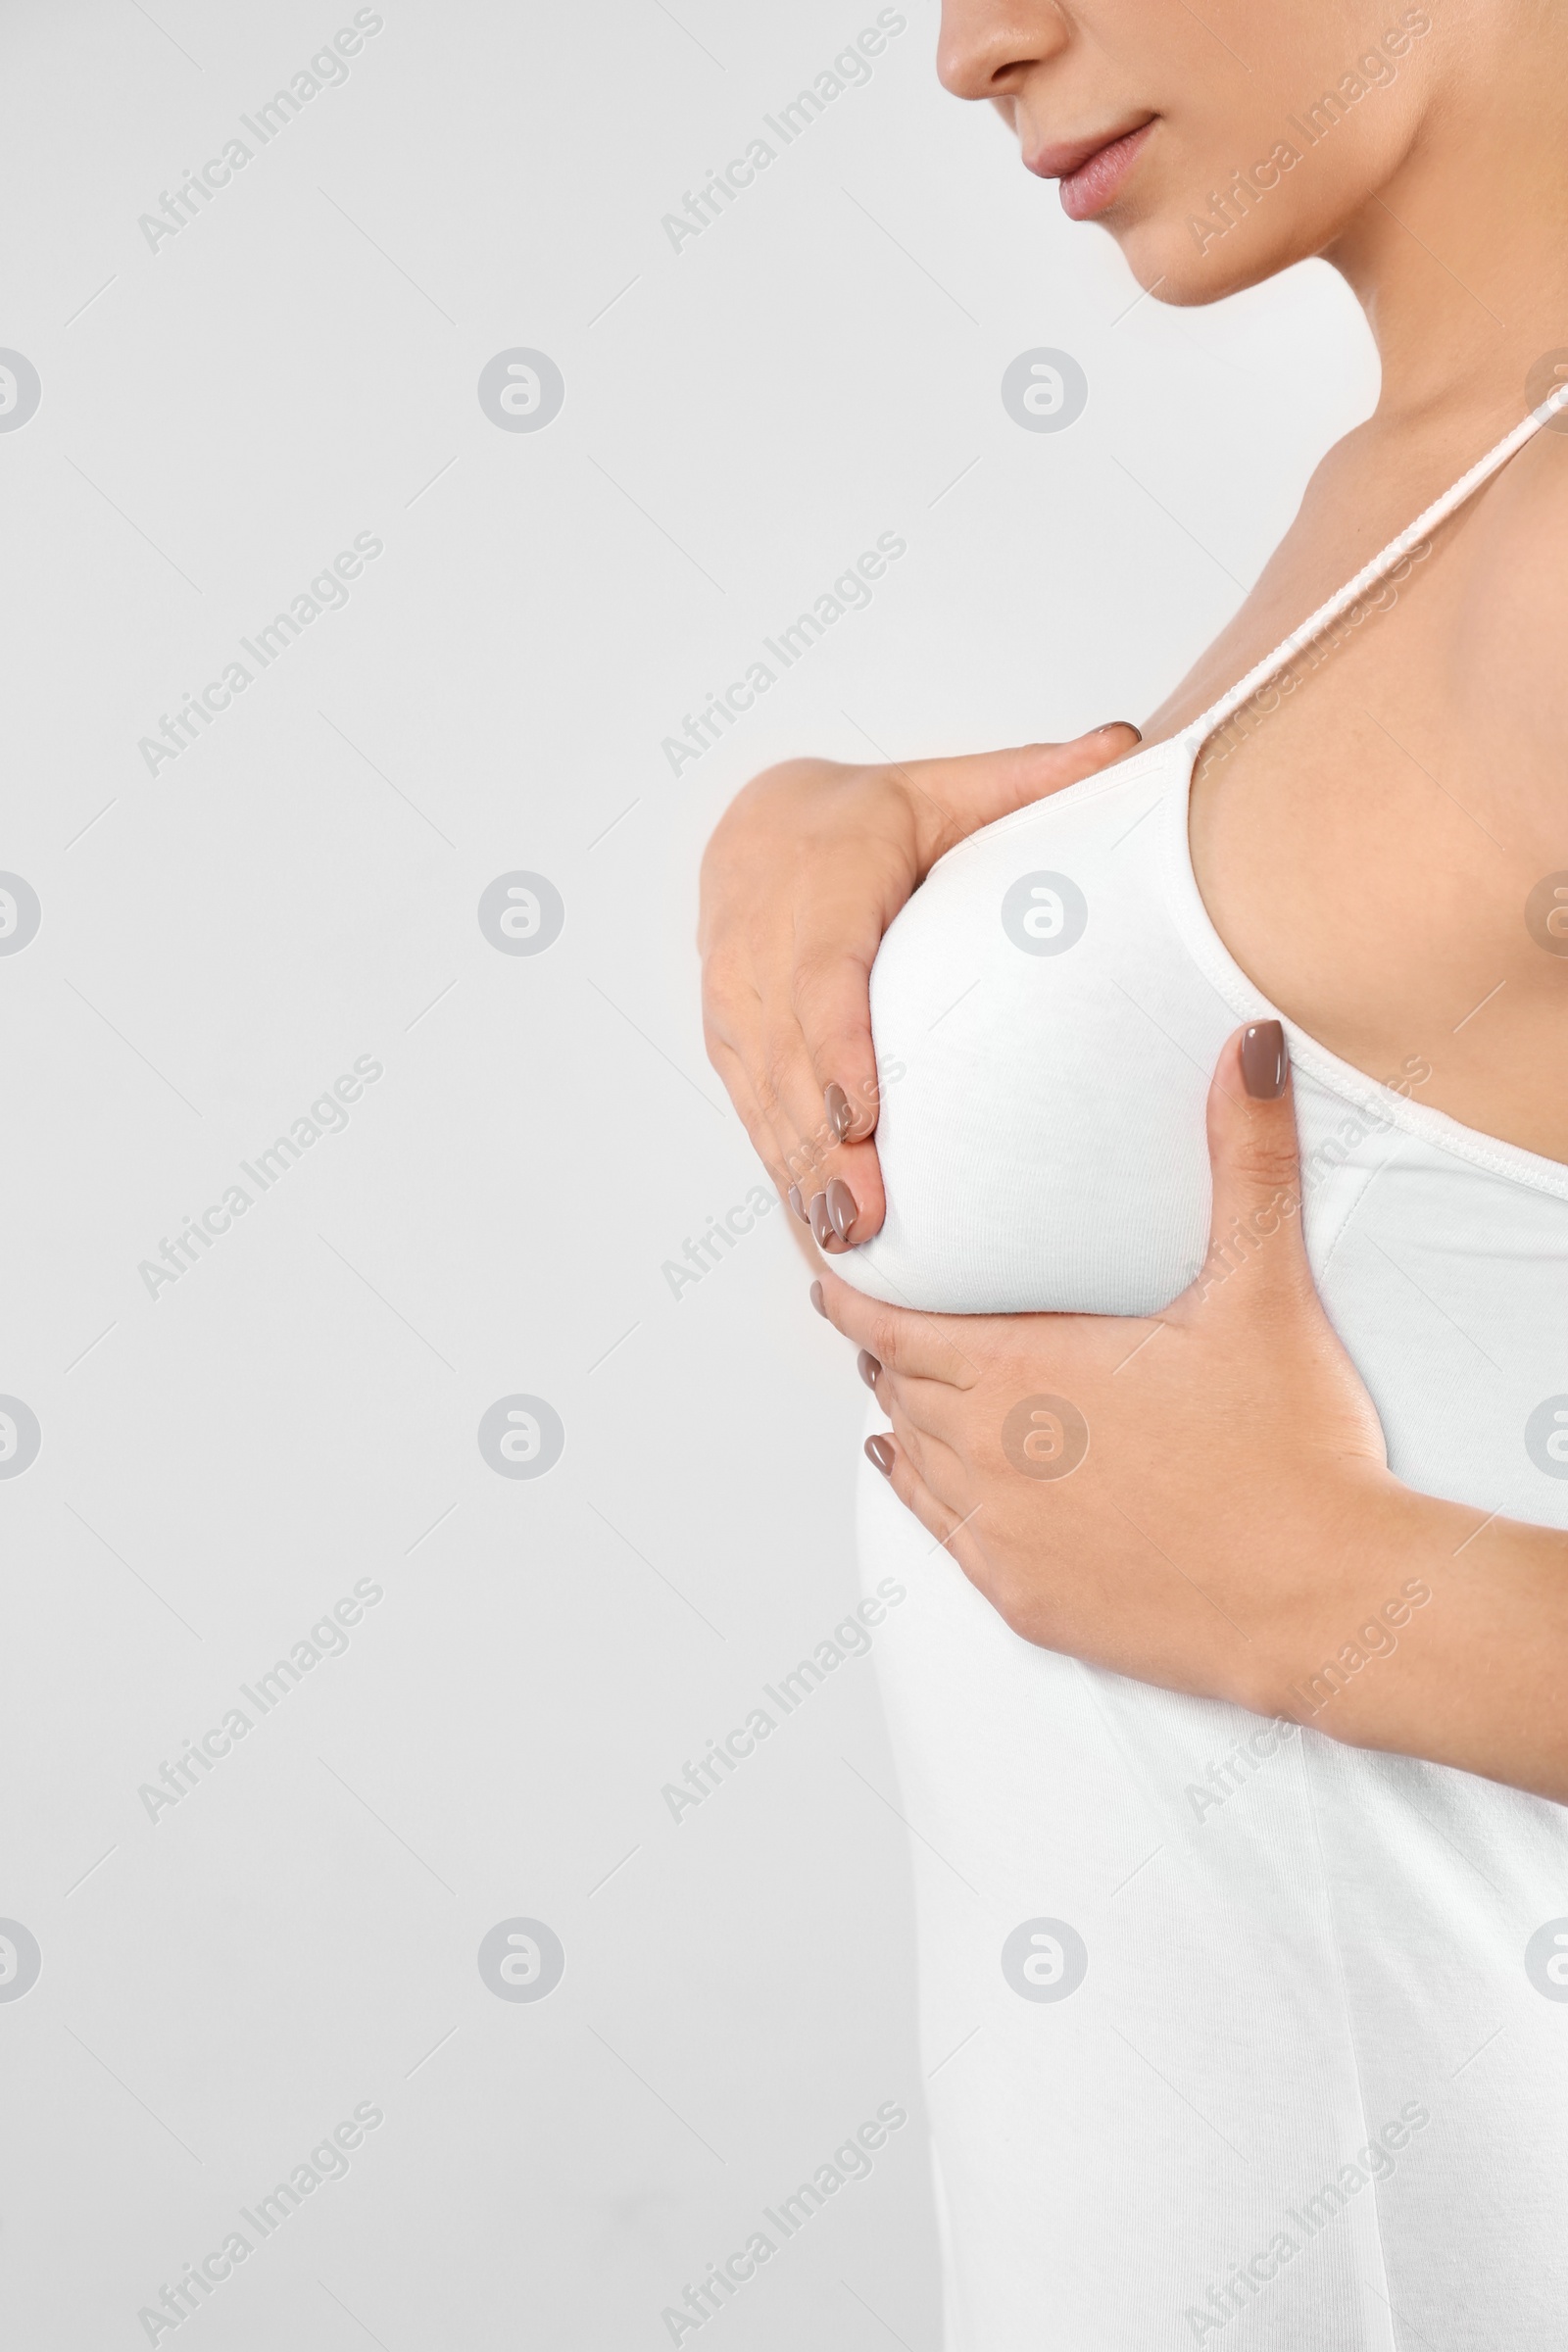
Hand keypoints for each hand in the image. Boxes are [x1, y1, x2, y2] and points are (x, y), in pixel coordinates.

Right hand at [697, 727, 1140, 1251]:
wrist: (758, 826)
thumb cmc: (870, 819)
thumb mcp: (947, 790)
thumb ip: (1032, 779)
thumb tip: (1125, 743)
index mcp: (820, 885)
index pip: (821, 978)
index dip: (833, 1048)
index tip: (858, 1111)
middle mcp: (759, 950)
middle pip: (787, 1060)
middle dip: (819, 1144)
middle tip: (862, 1215)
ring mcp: (735, 1005)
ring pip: (763, 1099)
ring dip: (797, 1173)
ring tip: (844, 1237)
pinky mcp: (729, 1045)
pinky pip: (753, 1115)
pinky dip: (783, 1172)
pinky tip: (818, 1230)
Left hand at [816, 1021, 1567, 1800]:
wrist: (1323, 1600)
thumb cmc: (1295, 1445)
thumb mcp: (1263, 1289)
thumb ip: (1246, 1158)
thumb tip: (1250, 1041)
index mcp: (1024, 1372)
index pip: (895, 1327)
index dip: (852, 1299)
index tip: (824, 1274)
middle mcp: (991, 1454)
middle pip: (901, 1390)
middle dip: (883, 1352)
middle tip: (869, 1321)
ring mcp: (1004, 1535)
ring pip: (914, 1461)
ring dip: (899, 1418)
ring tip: (887, 1386)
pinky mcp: (1028, 1601)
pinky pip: (941, 1537)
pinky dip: (915, 1494)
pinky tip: (903, 1475)